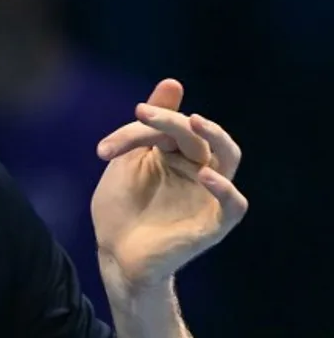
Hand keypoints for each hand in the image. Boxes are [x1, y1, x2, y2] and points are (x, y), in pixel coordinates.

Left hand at [91, 79, 246, 288]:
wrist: (114, 255)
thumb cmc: (121, 209)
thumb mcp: (127, 163)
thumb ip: (145, 127)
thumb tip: (173, 82)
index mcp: (178, 153)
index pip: (169, 127)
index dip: (138, 129)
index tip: (103, 149)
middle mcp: (198, 169)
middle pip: (198, 135)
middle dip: (171, 120)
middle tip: (142, 113)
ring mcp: (208, 195)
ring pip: (229, 158)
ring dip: (216, 136)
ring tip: (195, 121)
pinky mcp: (213, 223)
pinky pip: (233, 204)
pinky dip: (224, 189)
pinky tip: (205, 176)